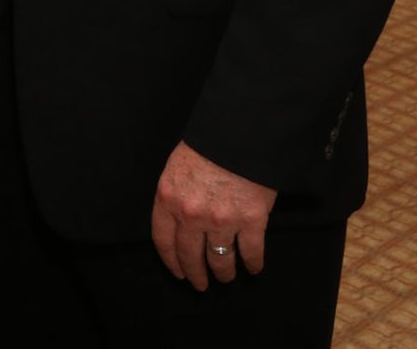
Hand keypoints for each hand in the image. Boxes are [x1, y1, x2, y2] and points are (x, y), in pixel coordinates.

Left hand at [151, 141, 277, 289]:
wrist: (239, 133)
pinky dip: (252, 264)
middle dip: (196, 274)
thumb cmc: (208, 145)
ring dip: (223, 273)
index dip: (171, 261)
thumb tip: (179, 219)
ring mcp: (221, 220)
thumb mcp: (177, 167)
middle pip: (190, 255)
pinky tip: (253, 267)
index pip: (163, 240)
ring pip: (220, 260)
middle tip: (201, 284)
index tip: (178, 273)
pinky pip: (250, 253)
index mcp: (168, 198)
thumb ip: (175, 195)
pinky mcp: (251, 221)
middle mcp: (191, 215)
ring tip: (226, 277)